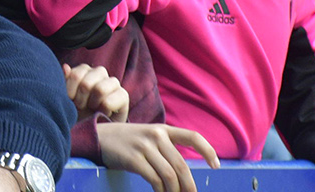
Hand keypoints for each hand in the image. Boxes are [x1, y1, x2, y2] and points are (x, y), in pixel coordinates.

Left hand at [64, 62, 128, 121]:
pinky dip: (103, 110)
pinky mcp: (123, 95)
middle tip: (80, 106)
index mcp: (84, 70)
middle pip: (86, 83)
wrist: (94, 127)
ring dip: (92, 104)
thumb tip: (66, 67)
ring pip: (100, 90)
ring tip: (92, 109)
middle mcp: (99, 73)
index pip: (76, 75)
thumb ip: (64, 81)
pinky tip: (103, 113)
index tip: (69, 100)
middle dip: (81, 99)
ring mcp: (112, 82)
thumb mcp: (67, 97)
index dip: (70, 91)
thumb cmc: (78, 110)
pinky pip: (110, 101)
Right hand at [96, 122, 219, 191]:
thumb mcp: (148, 136)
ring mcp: (144, 146)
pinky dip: (160, 191)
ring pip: (170, 176)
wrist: (99, 137)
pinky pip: (154, 180)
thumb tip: (184, 174)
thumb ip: (165, 148)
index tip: (216, 166)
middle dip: (189, 187)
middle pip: (182, 166)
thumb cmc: (127, 142)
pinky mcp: (133, 158)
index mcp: (163, 129)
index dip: (207, 151)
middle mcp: (156, 135)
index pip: (192, 136)